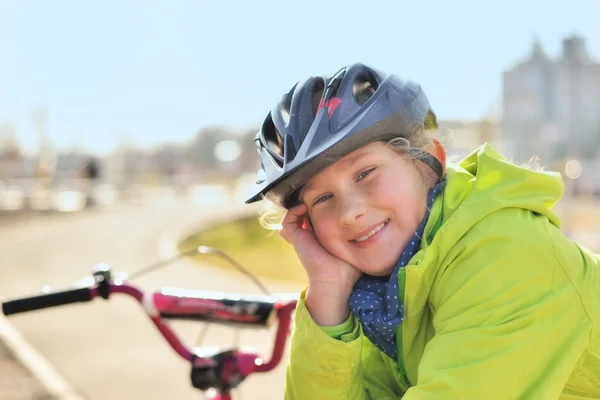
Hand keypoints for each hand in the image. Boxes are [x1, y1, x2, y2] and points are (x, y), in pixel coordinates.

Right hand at [280, 204, 361, 324]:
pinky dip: (294, 210)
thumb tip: (373, 225)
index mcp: (321, 238)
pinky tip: (306, 207)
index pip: (316, 219)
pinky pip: (288, 220)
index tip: (332, 201)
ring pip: (294, 216)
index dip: (321, 209)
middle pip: (304, 216)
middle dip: (311, 205)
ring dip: (302, 206)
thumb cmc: (347, 267)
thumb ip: (358, 235)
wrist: (335, 280)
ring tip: (312, 201)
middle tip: (321, 198)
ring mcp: (301, 237)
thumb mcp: (354, 246)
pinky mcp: (296, 238)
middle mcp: (309, 237)